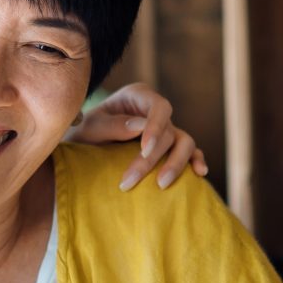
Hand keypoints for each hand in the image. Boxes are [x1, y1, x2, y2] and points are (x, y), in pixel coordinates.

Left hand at [68, 83, 209, 190]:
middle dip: (152, 158)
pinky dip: (196, 161)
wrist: (84, 148)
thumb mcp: (90, 127)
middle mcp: (155, 112)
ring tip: (161, 185)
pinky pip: (190, 152)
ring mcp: (166, 129)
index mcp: (138, 97)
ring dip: (177, 164)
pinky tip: (199, 173)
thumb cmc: (85, 133)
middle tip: (129, 181)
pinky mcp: (170, 147)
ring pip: (185, 142)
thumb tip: (141, 126)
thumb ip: (112, 125)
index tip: (144, 150)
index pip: (159, 107)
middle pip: (168, 131)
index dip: (156, 127)